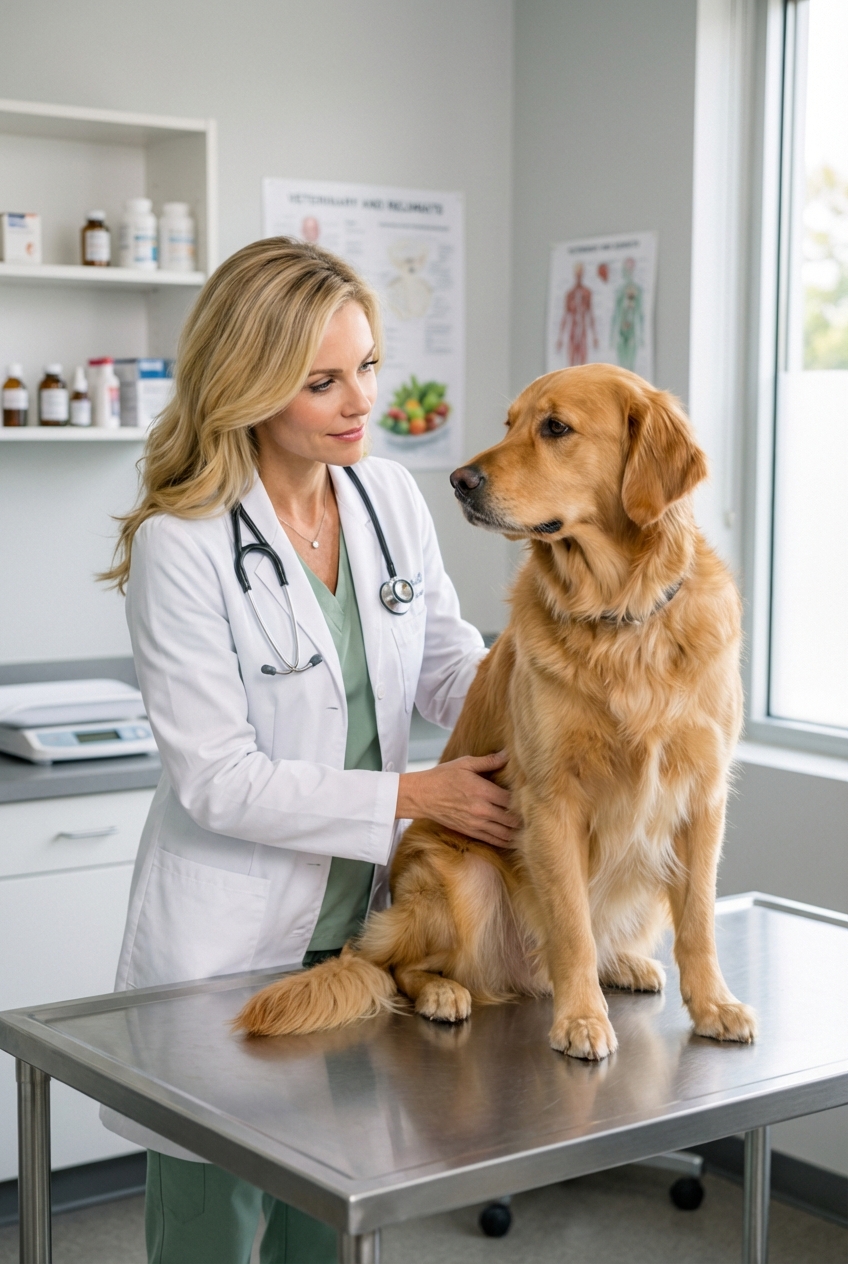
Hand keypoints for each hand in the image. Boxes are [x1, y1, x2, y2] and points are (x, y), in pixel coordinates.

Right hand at [396, 750, 520, 848]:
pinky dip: (506, 841)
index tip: (532, 796)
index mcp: (482, 791)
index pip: (511, 799)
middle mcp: (481, 810)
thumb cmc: (442, 777)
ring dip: (518, 832)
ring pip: (505, 833)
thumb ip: (488, 761)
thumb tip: (507, 754)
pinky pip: (493, 840)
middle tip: (536, 814)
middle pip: (512, 819)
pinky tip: (515, 839)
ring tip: (530, 829)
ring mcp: (476, 823)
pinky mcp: (470, 831)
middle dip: (525, 818)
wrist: (421, 796)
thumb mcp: (465, 764)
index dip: (524, 800)